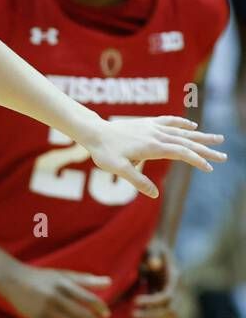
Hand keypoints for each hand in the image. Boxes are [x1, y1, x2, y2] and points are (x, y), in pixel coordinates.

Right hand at [0, 263, 110, 317]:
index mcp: (65, 284)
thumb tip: (110, 283)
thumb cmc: (42, 277)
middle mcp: (57, 296)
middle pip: (82, 314)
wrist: (13, 280)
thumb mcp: (64, 275)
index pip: (89, 298)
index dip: (100, 308)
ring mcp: (47, 309)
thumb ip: (87, 280)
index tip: (106, 315)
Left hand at [82, 116, 224, 199]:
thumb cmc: (104, 152)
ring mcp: (153, 127)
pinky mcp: (148, 123)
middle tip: (223, 156)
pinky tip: (193, 127)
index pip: (181, 153)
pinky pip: (170, 122)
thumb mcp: (119, 170)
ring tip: (217, 139)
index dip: (196, 160)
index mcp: (152, 147)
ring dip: (201, 137)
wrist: (94, 132)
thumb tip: (154, 195)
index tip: (209, 168)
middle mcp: (156, 135)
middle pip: (187, 142)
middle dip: (206, 150)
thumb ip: (138, 181)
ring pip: (182, 132)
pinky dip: (183, 124)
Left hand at [135, 239, 179, 317]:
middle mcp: (177, 290)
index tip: (135, 301)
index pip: (167, 296)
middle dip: (152, 315)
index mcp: (175, 278)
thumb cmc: (153, 247)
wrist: (159, 250)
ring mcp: (173, 298)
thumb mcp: (152, 247)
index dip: (152, 301)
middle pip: (171, 311)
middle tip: (132, 315)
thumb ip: (153, 255)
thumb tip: (154, 264)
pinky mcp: (165, 304)